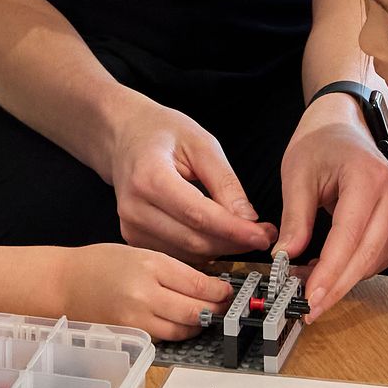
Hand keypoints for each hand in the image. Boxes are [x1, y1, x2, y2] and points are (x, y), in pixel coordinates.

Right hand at [54, 243, 240, 338]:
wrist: (64, 283)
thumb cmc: (99, 264)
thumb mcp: (139, 252)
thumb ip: (172, 268)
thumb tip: (208, 284)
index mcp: (149, 264)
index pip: (198, 283)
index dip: (220, 291)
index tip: (227, 291)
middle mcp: (143, 293)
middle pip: (195, 311)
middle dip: (215, 311)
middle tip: (223, 307)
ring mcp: (135, 319)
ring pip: (182, 330)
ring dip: (198, 325)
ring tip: (203, 317)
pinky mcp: (129, 336)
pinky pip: (163, 338)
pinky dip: (175, 332)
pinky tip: (178, 323)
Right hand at [103, 100, 271, 258]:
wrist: (124, 136)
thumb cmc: (162, 133)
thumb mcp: (201, 143)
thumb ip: (225, 182)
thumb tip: (248, 220)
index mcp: (149, 178)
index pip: (198, 215)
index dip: (234, 230)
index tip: (263, 235)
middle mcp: (134, 208)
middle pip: (193, 240)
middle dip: (234, 242)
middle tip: (264, 235)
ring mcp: (130, 226)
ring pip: (187, 253)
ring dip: (221, 249)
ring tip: (244, 233)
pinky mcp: (133, 237)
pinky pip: (176, 254)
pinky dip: (202, 250)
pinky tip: (218, 236)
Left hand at [279, 101, 387, 311]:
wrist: (344, 129)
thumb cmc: (320, 147)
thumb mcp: (297, 177)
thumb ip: (294, 220)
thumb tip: (285, 259)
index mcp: (370, 177)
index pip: (350, 236)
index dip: (330, 273)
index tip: (310, 298)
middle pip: (367, 255)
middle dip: (336, 286)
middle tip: (308, 309)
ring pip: (376, 261)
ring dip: (344, 280)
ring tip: (310, 284)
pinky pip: (383, 257)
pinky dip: (356, 269)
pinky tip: (331, 270)